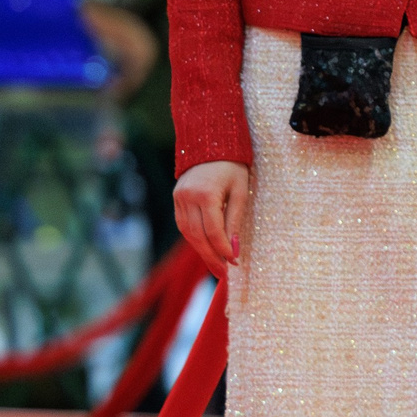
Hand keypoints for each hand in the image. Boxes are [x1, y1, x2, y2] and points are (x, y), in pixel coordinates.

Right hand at [173, 160, 250, 275]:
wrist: (211, 142)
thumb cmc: (233, 166)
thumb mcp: (240, 191)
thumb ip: (235, 220)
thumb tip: (234, 249)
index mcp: (205, 194)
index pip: (213, 231)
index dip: (223, 249)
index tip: (234, 262)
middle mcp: (187, 197)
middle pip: (198, 236)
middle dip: (211, 257)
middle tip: (223, 273)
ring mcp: (178, 198)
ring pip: (188, 233)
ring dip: (201, 251)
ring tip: (216, 265)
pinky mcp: (176, 198)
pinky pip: (183, 224)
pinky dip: (194, 238)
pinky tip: (205, 248)